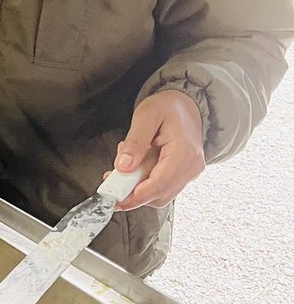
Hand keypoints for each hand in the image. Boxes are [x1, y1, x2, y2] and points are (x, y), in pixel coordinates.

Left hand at [112, 90, 205, 209]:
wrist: (185, 105)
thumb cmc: (168, 107)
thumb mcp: (146, 116)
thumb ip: (135, 142)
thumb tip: (124, 167)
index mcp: (184, 151)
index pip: (160, 183)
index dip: (136, 195)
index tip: (116, 198)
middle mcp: (191, 166)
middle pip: (159, 194)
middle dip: (132, 193)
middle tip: (111, 179)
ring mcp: (189, 172)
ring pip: (160, 195)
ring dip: (137, 188)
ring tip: (125, 165)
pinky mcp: (184, 175)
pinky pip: (163, 188)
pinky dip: (145, 183)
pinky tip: (136, 167)